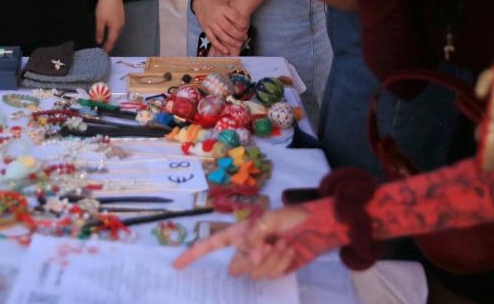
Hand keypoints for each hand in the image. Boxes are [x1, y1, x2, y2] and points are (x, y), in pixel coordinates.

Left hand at [94, 0, 124, 51]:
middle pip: (116, 37)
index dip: (107, 47)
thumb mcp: (99, 20)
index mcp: (115, 28)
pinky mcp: (121, 15)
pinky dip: (114, 32)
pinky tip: (111, 31)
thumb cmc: (105, 7)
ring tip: (107, 42)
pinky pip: (118, 27)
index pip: (111, 41)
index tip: (104, 53)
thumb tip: (99, 42)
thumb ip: (100, 32)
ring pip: (117, 32)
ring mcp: (122, 20)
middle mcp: (121, 25)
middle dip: (110, 43)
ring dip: (112, 37)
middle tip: (105, 49)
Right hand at [174, 204, 334, 278]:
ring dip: (271, 260)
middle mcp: (246, 248)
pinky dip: (281, 264)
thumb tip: (250, 260)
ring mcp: (261, 261)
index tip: (177, 265)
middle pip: (236, 267)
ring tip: (283, 244)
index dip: (194, 255)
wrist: (316, 225)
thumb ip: (255, 237)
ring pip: (255, 274)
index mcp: (239, 233)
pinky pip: (271, 275)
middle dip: (253, 259)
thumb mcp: (270, 219)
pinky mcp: (275, 270)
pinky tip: (289, 250)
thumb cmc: (290, 216)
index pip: (211, 244)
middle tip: (270, 245)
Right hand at [193, 0, 247, 53]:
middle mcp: (215, 16)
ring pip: (221, 35)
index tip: (247, 26)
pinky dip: (219, 46)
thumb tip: (248, 16)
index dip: (242, 22)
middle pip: (228, 28)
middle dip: (238, 34)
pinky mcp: (205, 28)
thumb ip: (235, 9)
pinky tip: (226, 51)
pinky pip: (212, 39)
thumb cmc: (218, 0)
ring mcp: (209, 23)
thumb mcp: (227, 0)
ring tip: (239, 44)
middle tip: (245, 37)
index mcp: (222, 8)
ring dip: (231, 41)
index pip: (234, 16)